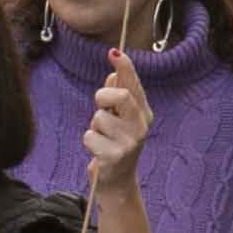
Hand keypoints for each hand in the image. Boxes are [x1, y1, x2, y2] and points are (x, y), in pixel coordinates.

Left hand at [83, 48, 152, 189]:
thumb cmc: (114, 142)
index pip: (133, 84)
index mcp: (143, 112)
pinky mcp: (115, 156)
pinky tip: (99, 151)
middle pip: (119, 96)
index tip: (113, 52)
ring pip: (99, 118)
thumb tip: (113, 74)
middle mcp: (141, 126)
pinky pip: (90, 136)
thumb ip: (117, 96)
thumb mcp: (118, 117)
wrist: (117, 180)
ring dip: (94, 126)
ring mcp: (130, 142)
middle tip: (101, 107)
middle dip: (103, 97)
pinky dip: (89, 141)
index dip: (124, 67)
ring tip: (102, 138)